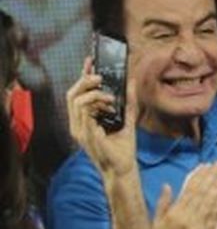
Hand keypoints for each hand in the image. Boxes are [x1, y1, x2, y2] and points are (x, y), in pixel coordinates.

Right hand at [65, 57, 139, 177]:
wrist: (123, 168)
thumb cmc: (123, 147)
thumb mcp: (127, 119)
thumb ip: (128, 101)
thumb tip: (132, 82)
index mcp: (85, 119)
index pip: (78, 93)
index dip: (82, 75)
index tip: (91, 61)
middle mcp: (78, 123)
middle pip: (71, 94)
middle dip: (86, 81)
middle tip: (101, 78)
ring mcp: (80, 130)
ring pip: (77, 102)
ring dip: (95, 95)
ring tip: (111, 98)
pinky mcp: (86, 136)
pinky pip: (85, 115)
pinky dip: (96, 106)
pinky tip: (109, 106)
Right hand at [151, 163, 216, 228]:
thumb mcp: (158, 223)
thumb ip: (163, 203)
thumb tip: (168, 185)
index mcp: (174, 214)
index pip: (189, 190)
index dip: (199, 176)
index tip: (206, 165)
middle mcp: (187, 219)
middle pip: (202, 193)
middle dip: (211, 177)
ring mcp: (198, 227)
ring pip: (210, 203)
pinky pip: (215, 216)